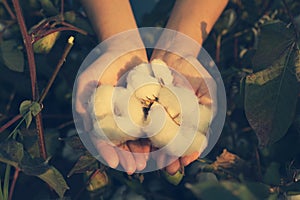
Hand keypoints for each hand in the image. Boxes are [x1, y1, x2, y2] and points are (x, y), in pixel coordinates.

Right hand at [75, 48, 151, 173]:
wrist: (123, 49)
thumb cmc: (102, 63)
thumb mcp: (88, 77)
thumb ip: (83, 97)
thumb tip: (83, 119)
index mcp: (99, 117)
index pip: (101, 139)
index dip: (106, 152)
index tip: (114, 163)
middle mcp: (115, 120)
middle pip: (120, 144)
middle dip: (126, 157)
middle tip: (134, 169)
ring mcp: (131, 115)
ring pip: (136, 139)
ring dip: (141, 152)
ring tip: (147, 163)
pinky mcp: (146, 108)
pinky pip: (150, 125)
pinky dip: (154, 136)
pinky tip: (160, 146)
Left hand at [150, 50, 211, 174]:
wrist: (172, 54)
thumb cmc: (193, 69)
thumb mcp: (205, 83)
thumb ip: (207, 103)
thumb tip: (206, 126)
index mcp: (192, 120)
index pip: (192, 140)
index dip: (190, 151)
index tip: (186, 161)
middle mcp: (176, 121)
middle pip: (174, 143)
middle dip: (172, 157)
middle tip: (169, 170)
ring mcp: (160, 116)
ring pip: (158, 138)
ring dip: (157, 152)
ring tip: (155, 165)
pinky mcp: (145, 109)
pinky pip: (144, 125)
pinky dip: (143, 136)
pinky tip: (141, 147)